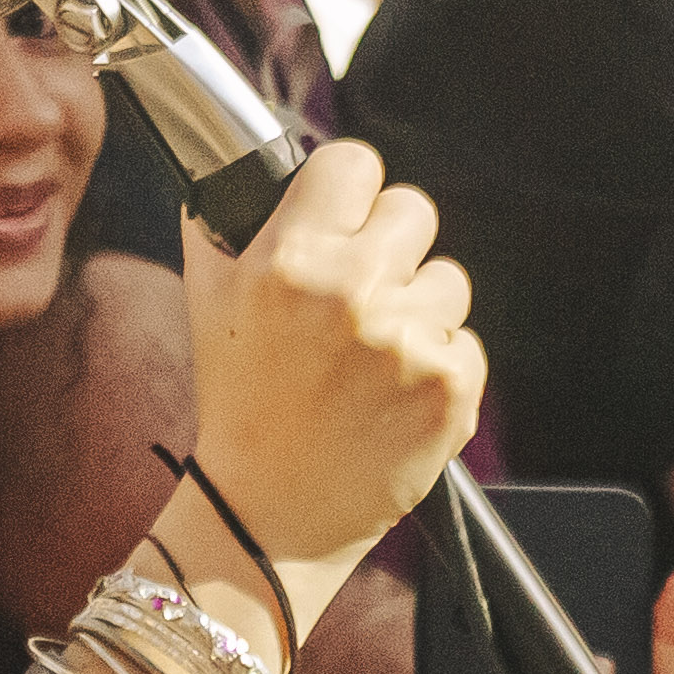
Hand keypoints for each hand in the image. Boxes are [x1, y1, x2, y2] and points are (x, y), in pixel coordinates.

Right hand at [181, 139, 485, 582]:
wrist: (267, 515)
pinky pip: (464, 339)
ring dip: (419, 309)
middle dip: (391, 248)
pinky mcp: (451, 384)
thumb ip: (224, 221)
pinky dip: (438, 365)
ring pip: (447, 278)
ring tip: (373, 357)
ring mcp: (407, 339)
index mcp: (289, 259)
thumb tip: (245, 159)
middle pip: (414, 209)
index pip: (355, 163)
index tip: (345, 218)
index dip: (350, 192)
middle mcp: (352, 291)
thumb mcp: (208, 300)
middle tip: (360, 295)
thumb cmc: (240, 403)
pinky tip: (393, 395)